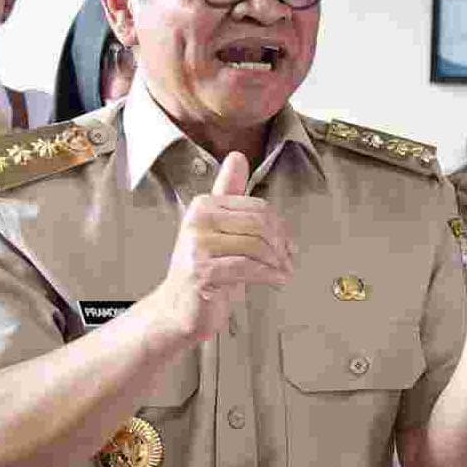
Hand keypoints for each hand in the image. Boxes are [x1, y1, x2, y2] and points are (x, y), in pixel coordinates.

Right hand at [149, 152, 292, 346]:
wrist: (178, 308)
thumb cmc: (203, 271)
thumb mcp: (219, 229)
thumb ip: (229, 195)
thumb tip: (237, 157)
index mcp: (204, 205)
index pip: (257, 207)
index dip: (280, 226)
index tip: (288, 244)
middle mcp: (198, 220)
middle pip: (259, 224)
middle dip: (281, 244)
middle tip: (288, 259)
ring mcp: (197, 246)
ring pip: (255, 246)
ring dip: (277, 262)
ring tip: (283, 272)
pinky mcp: (201, 271)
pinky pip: (247, 268)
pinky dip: (269, 276)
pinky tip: (277, 280)